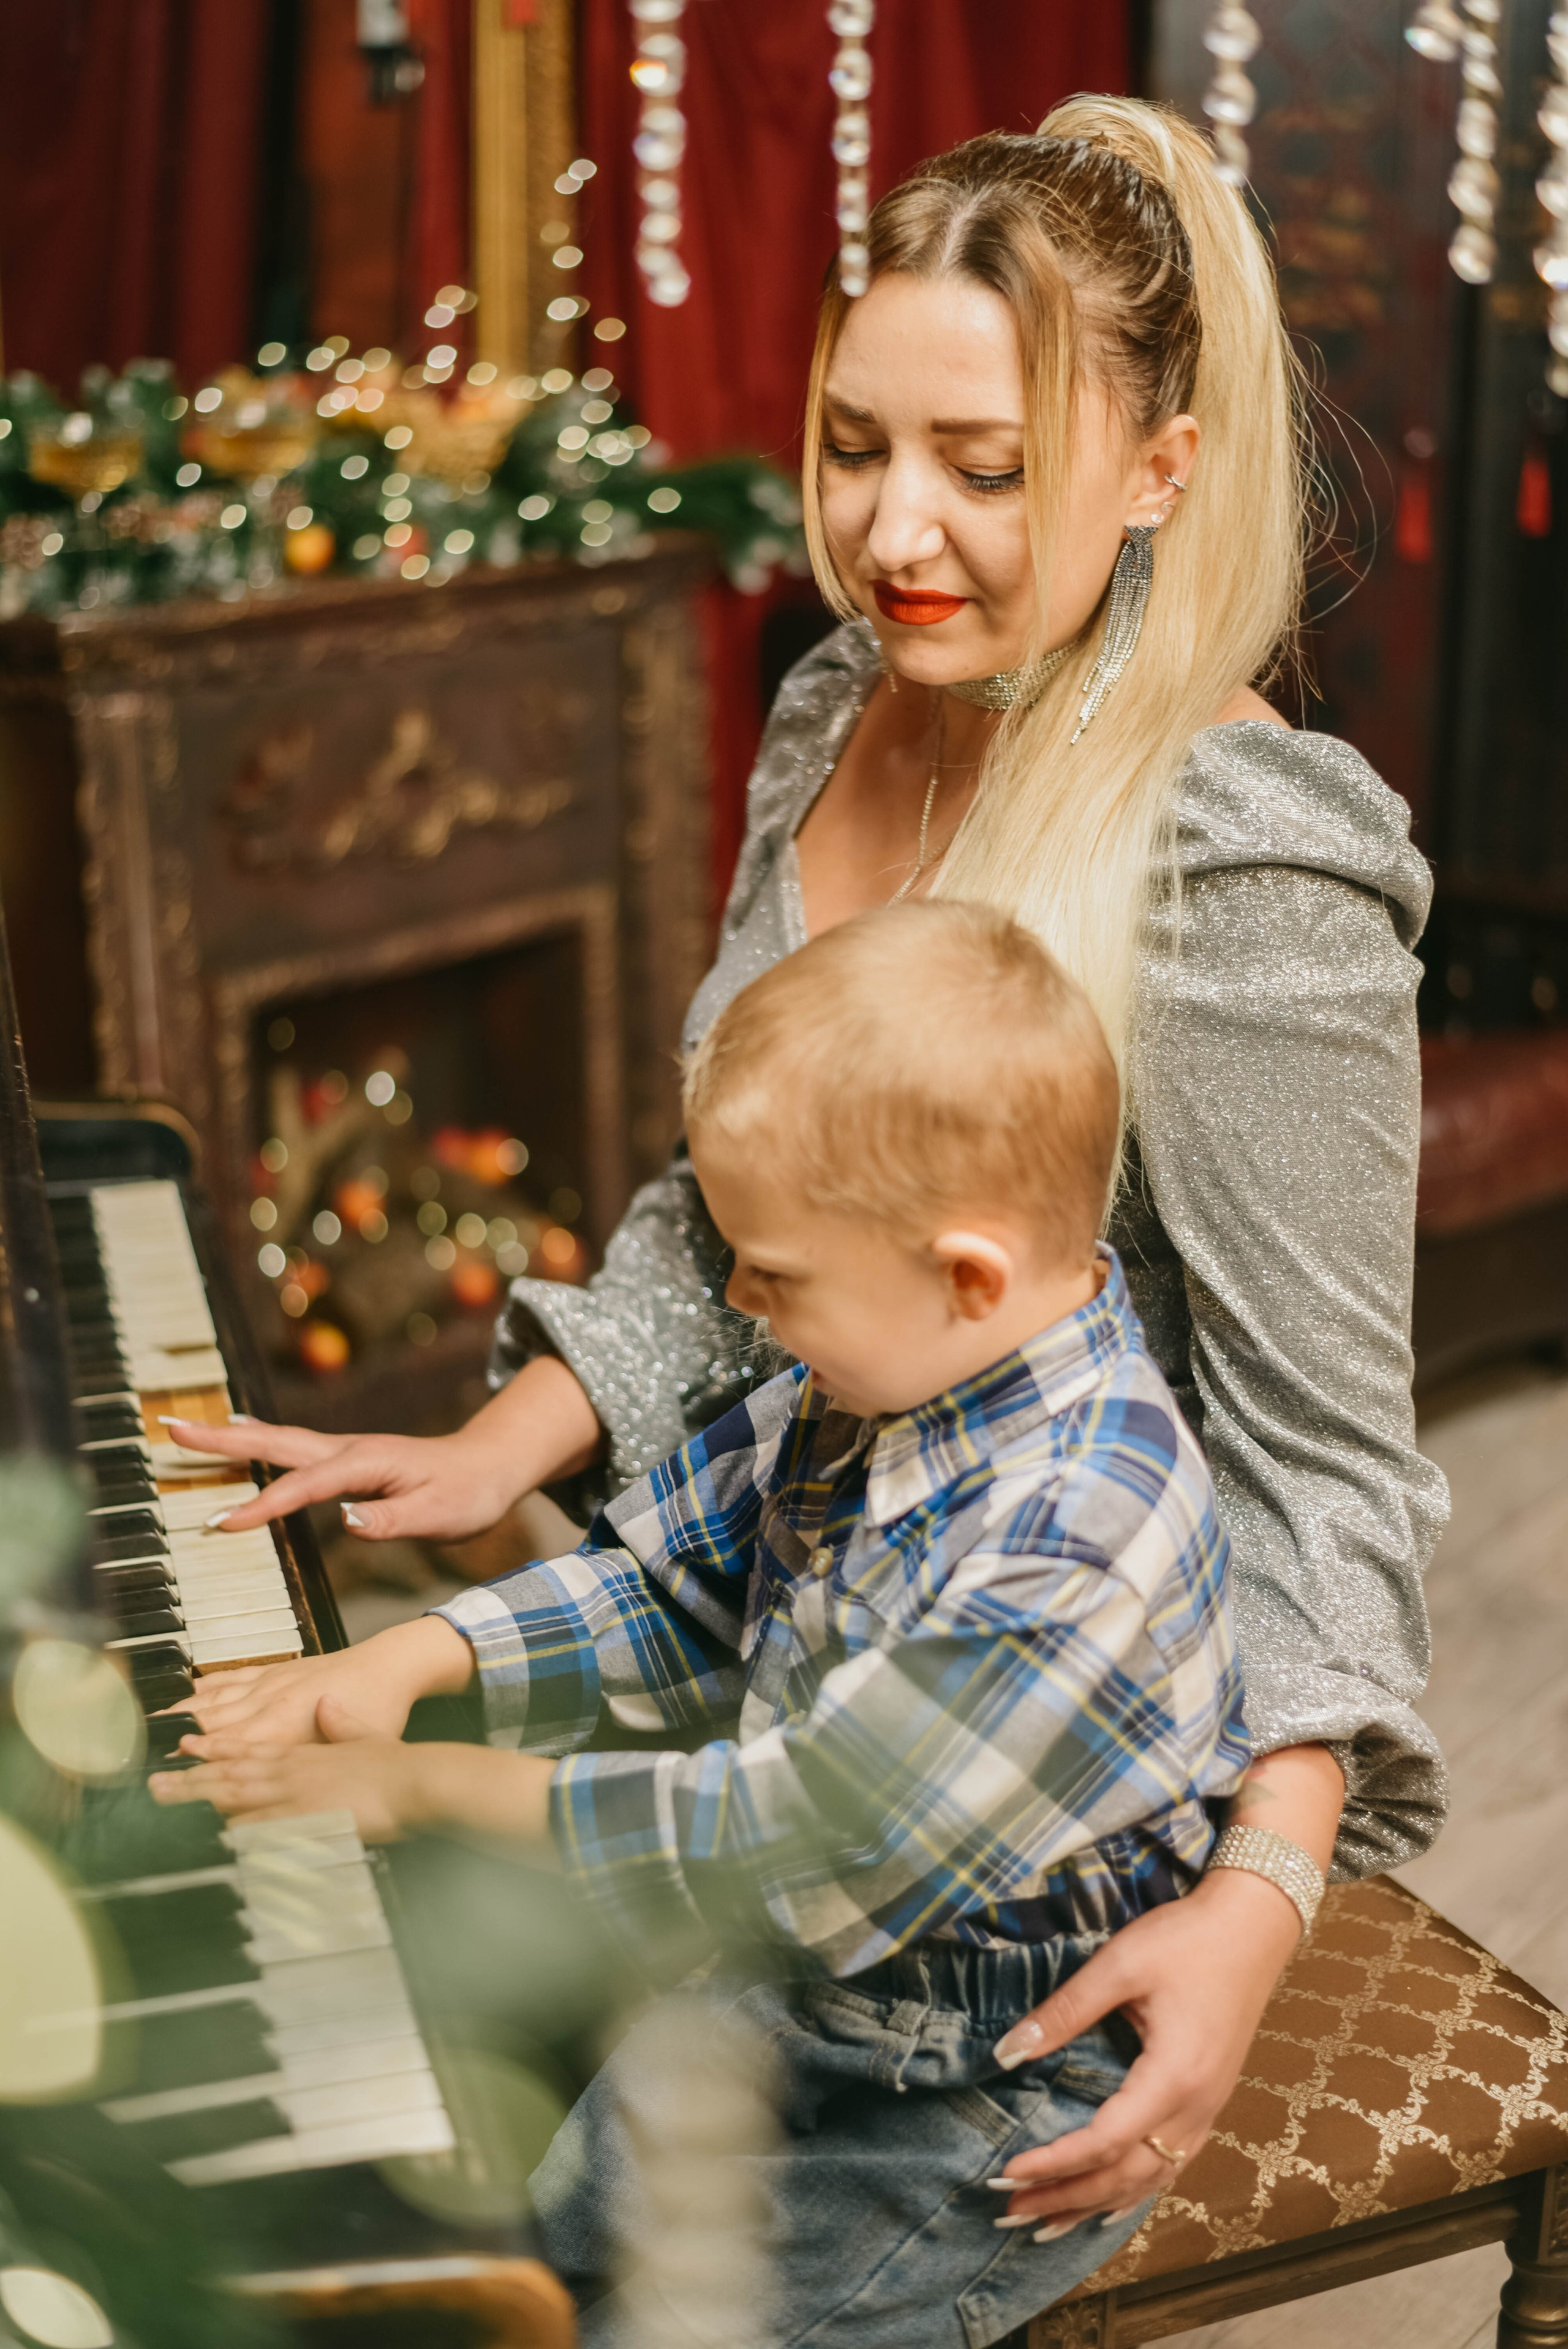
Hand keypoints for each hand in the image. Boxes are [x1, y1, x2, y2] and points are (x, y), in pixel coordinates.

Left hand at [151, 1697, 427, 1840]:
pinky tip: (216, 1834)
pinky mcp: (310, 1820)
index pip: (249, 1750)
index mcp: (304, 1754)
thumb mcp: (365, 1735)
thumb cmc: (395, 1765)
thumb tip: (328, 1708)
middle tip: (156, 1784)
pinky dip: (237, 1829)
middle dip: (190, 1780)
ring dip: (200, 1799)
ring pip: (238, 1796)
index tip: (185, 1748)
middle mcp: (294, 1771)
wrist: (419, 1780)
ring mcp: (300, 1795)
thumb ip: (341, 1726)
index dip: (213, 1750)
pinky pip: (265, 1827)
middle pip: (231, 1775)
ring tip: (168, 1800)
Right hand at [156, 1615, 473, 1750]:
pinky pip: (233, 1678)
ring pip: (218, 1702)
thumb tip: (296, 1806)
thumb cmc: (381, 1711)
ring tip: (153, 1729)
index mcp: (291, 1725)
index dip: (205, 1763)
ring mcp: (273, 1682)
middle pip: (218, 1729)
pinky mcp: (278, 1670)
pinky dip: (208, 1687)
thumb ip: (321, 1776)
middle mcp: (274, 1702)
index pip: (237, 1748)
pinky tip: (189, 1693)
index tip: (176, 1774)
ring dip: (185, 1717)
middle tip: (150, 1766)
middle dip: (182, 1749)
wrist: (393, 1665)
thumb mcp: (356, 1751)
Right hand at [163, 1353, 603, 1542]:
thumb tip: (345, 1522)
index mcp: (366, 1463)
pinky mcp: (347, 1458)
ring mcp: (345, 1451)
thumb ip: (392, 1521)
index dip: (261, 1505)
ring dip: (231, 1436)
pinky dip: (258, 1440)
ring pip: (278, 1440)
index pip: (303, 1487)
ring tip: (186, 1431)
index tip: (220, 1524)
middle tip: (171, 1429)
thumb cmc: (468, 1495)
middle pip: (274, 1442)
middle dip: (220, 1439)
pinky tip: (241, 1436)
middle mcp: (348, 1449)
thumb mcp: (441, 1517)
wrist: (491, 1466)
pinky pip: (292, 1448)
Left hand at [988, 1868, 1301, 2226]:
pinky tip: (1107, 2205)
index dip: (1054, 2163)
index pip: (1105, 2142)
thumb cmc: (1187, 1940)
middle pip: (1124, 2176)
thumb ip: (1064, 2012)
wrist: (1253, 1926)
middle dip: (1064, 2197)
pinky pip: (1170, 2167)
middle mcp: (1195, 2109)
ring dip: (1093, 2204)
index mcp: (1173, 2078)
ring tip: (1043, 2224)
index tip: (1007, 2172)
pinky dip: (1131, 2193)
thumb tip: (1007, 2053)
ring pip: (1148, 2180)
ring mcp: (1207, 2111)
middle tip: (1007, 2210)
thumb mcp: (1120, 1966)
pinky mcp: (1209, 2103)